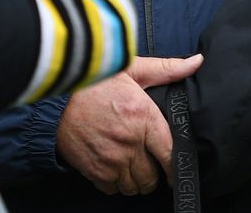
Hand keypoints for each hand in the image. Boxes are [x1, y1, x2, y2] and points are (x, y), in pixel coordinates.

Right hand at [56, 54, 202, 195]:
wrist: (53, 97)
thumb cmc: (93, 82)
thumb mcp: (131, 68)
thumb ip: (167, 69)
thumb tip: (197, 62)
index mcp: (143, 117)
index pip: (170, 153)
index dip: (175, 166)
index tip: (174, 169)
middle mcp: (129, 142)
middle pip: (152, 177)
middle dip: (154, 173)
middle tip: (148, 162)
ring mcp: (111, 159)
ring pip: (134, 186)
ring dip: (135, 179)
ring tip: (130, 165)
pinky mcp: (93, 170)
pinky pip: (113, 189)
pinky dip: (115, 182)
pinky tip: (112, 166)